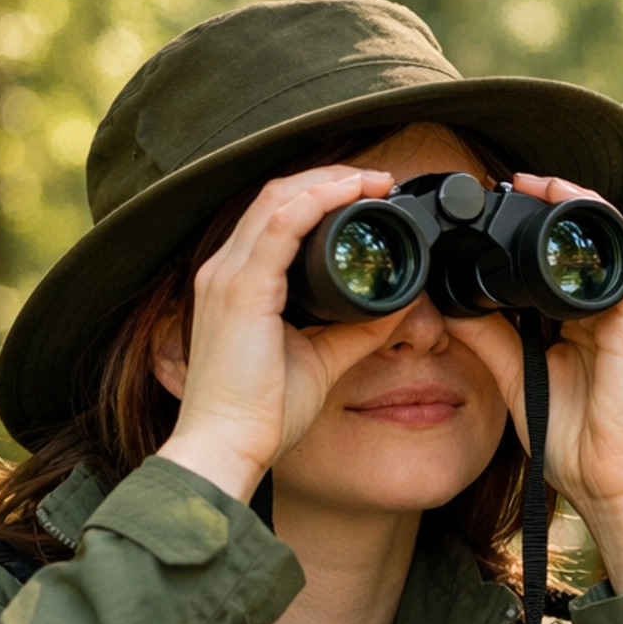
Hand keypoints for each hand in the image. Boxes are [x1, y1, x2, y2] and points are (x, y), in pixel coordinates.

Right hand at [156, 165, 406, 501]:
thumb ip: (355, 330)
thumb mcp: (320, 360)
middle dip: (329, 178)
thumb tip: (398, 306)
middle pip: (275, 196)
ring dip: (329, 182)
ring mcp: (227, 277)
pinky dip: (317, 201)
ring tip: (373, 181)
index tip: (367, 195)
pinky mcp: (240, 290)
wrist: (227, 445)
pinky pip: (280, 226)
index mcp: (237, 283)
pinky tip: (350, 194)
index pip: (273, 216)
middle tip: (378, 179)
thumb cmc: (262, 412)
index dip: (319, 195)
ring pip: (277, 199)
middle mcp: (224, 271)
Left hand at [451, 175, 622, 595]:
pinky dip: (602, 227)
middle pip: (576, 244)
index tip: (486, 214)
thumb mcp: (515, 383)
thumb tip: (448, 304)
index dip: (525, 232)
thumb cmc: (577, 444)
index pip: (551, 265)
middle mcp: (600, 313)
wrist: (614, 485)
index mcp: (573, 326)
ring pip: (605, 238)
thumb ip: (489, 341)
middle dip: (546, 205)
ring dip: (572, 203)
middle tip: (506, 184)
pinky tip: (571, 206)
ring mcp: (622, 315)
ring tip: (535, 183)